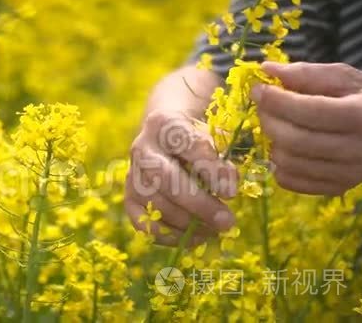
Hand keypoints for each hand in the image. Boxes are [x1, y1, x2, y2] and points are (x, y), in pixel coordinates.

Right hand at [125, 108, 237, 245]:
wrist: (168, 139)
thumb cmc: (198, 139)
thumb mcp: (214, 138)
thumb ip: (222, 160)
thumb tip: (227, 189)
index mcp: (165, 124)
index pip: (185, 145)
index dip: (209, 169)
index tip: (232, 192)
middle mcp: (142, 148)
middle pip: (165, 177)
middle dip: (198, 203)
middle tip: (226, 221)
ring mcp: (132, 174)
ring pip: (154, 203)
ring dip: (187, 223)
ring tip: (215, 230)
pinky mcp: (129, 198)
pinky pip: (142, 223)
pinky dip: (169, 235)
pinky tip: (193, 238)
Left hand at [252, 62, 361, 194]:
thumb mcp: (345, 78)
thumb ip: (306, 73)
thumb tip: (267, 69)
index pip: (308, 110)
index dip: (276, 100)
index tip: (259, 89)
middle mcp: (357, 150)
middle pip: (295, 140)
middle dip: (269, 120)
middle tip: (263, 107)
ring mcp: (348, 173)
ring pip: (290, 163)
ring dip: (272, 142)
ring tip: (276, 126)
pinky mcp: (337, 187)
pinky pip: (293, 182)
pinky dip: (279, 166)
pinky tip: (283, 148)